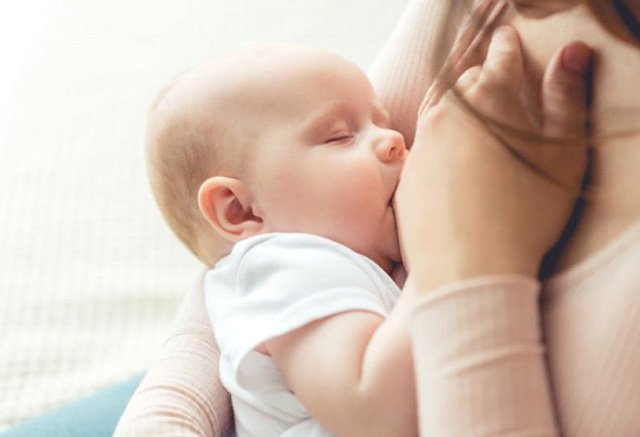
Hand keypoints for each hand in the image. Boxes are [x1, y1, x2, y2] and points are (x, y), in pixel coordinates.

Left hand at [395, 25, 592, 289]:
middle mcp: (447, 113)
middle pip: (466, 80)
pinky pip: (423, 143)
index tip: (510, 41)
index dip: (510, 47)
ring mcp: (422, 144)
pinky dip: (438, 137)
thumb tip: (572, 52)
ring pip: (439, 107)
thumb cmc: (525, 217)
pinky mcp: (407, 173)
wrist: (467, 269)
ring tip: (470, 105)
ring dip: (455, 100)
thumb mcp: (564, 156)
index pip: (502, 56)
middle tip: (494, 75)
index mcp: (490, 100)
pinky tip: (449, 151)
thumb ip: (567, 99)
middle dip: (483, 74)